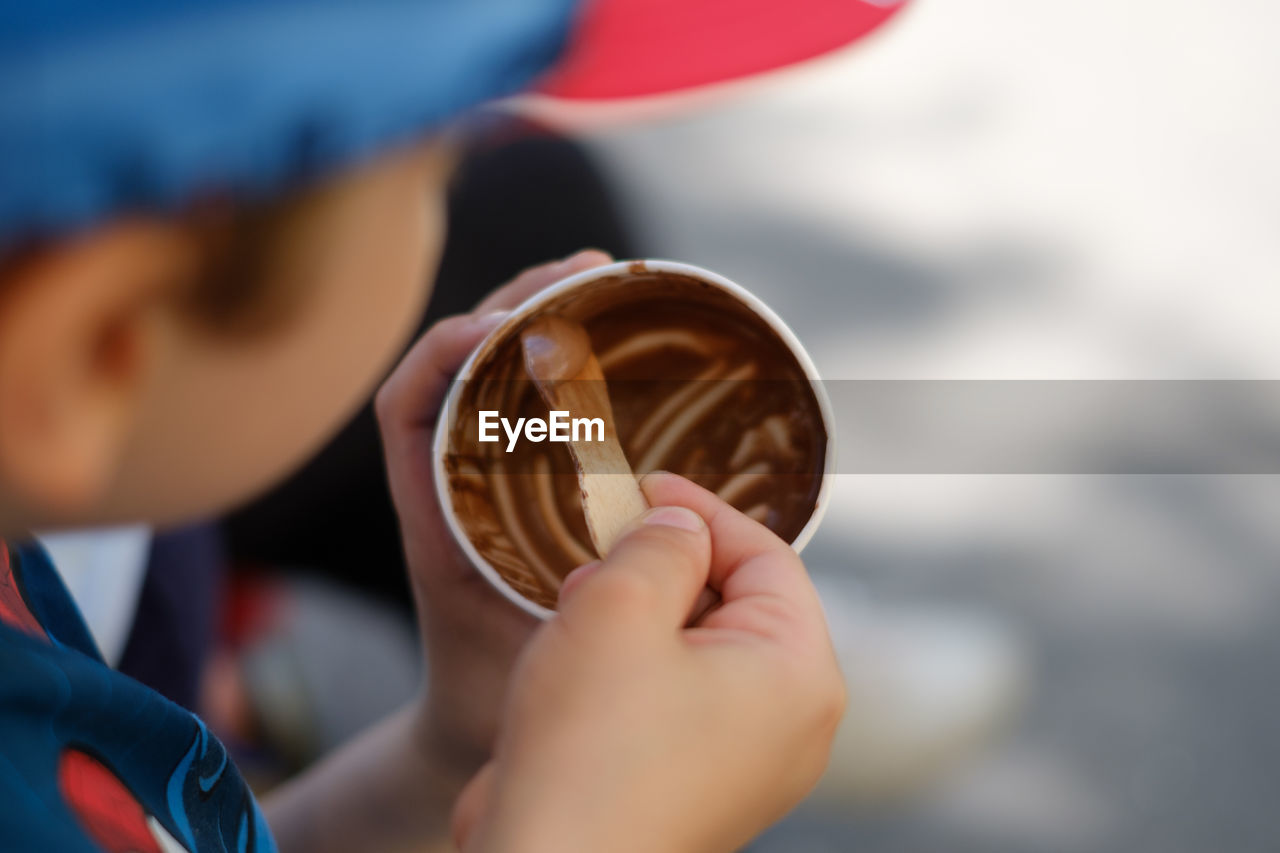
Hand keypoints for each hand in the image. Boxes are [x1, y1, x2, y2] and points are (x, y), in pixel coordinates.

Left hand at [375, 250, 613, 777]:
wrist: (469, 732)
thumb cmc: (499, 696)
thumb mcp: (540, 649)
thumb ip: (586, 604)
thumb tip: (666, 540)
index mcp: (431, 516)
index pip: (408, 405)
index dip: (446, 350)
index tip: (504, 326)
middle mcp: (445, 485)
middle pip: (456, 365)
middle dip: (513, 304)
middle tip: (587, 270)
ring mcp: (475, 480)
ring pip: (489, 374)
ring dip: (534, 317)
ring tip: (598, 278)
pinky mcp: (509, 485)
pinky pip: (520, 406)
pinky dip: (552, 362)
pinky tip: (603, 341)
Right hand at [452, 472, 845, 852]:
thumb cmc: (590, 753)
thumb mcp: (621, 606)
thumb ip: (661, 545)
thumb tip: (679, 525)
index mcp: (798, 674)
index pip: (767, 556)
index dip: (700, 510)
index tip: (645, 486)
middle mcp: (787, 723)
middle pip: (734, 601)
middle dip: (660, 568)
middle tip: (598, 557)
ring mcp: (742, 762)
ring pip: (694, 649)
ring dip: (634, 618)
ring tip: (576, 618)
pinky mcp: (693, 784)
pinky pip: (671, 698)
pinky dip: (627, 669)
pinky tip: (572, 669)